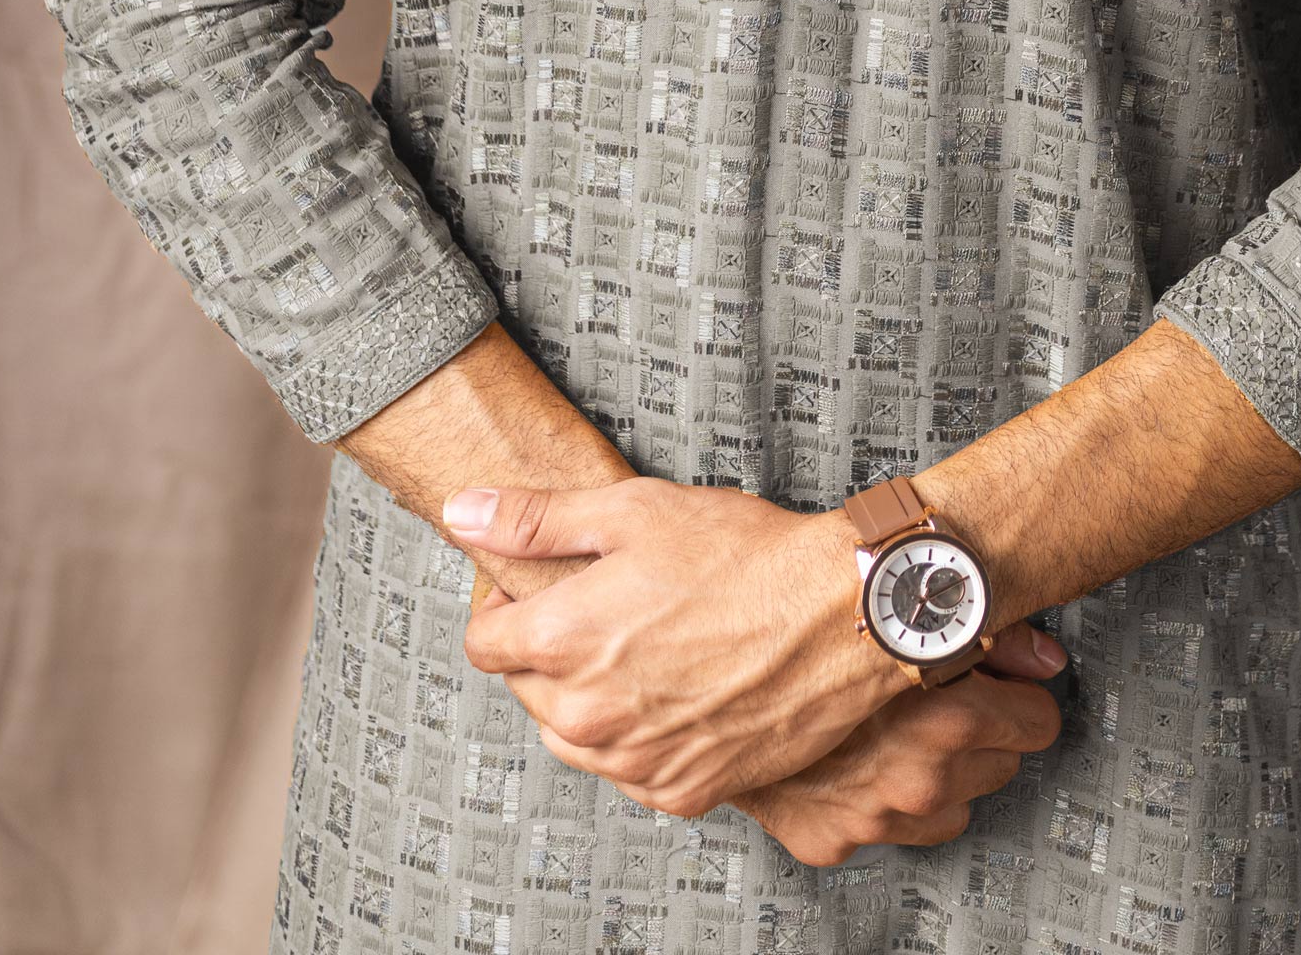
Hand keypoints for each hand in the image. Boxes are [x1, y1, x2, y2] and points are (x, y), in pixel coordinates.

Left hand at [448, 477, 1005, 815]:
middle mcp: (588, 715)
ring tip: (646, 648)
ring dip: (588, 698)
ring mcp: (634, 761)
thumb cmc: (744, 555)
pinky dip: (639, 737)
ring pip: (572, 737)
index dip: (505, 606)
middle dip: (547, 649)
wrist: (838, 615)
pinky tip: (678, 690)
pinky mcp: (681, 790)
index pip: (484, 644)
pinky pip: (629, 771)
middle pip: (525, 689)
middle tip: (608, 608)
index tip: (539, 589)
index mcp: (565, 640)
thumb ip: (537, 519)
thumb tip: (463, 513)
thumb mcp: (634, 510)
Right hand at [736, 639, 1066, 865]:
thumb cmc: (815, 631)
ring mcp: (880, 819)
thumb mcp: (916, 615)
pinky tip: (867, 758)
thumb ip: (996, 636)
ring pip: (955, 802)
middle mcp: (922, 779)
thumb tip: (1047, 656)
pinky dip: (888, 799)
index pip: (1038, 722)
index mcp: (950, 720)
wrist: (722, 676)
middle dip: (981, 730)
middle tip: (945, 696)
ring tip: (905, 726)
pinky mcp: (838, 840)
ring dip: (941, 771)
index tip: (1006, 686)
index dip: (1020, 695)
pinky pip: (895, 827)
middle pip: (1001, 762)